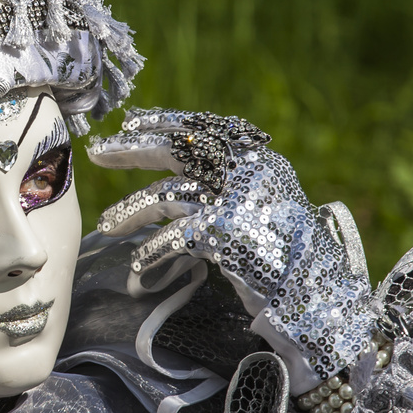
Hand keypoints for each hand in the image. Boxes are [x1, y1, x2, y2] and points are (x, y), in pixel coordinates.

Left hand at [87, 108, 371, 388]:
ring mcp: (235, 201)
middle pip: (178, 149)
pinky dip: (154, 252)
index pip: (203, 128)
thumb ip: (227, 186)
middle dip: (132, 149)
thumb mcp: (259, 205)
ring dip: (132, 210)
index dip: (164, 122)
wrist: (316, 290)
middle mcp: (246, 172)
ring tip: (107, 225)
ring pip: (167, 195)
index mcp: (256, 159)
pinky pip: (175, 238)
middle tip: (97, 152)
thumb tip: (178, 174)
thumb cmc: (285, 252)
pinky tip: (138, 265)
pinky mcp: (224, 233)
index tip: (130, 121)